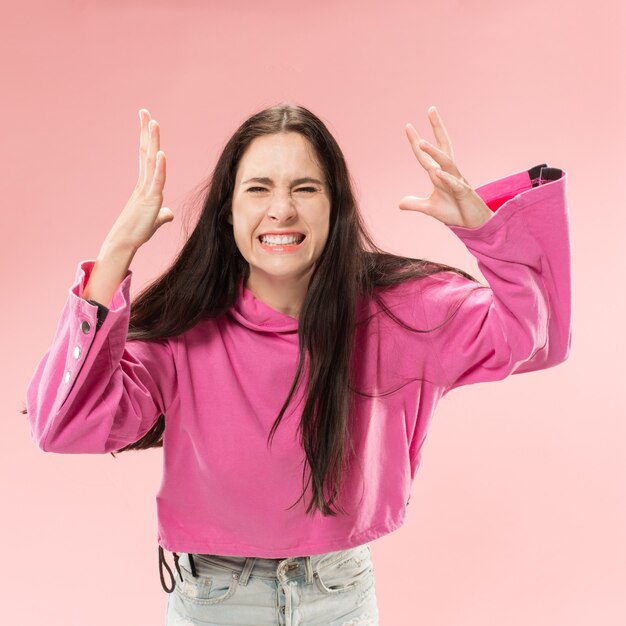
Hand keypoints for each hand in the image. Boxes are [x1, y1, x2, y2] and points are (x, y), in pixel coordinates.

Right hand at [103, 109, 173, 252]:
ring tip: (153, 122)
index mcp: (145, 184)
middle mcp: (144, 183)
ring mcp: (147, 190)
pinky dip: (160, 167)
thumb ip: (162, 214)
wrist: (125, 243)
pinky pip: (156, 181)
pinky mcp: (151, 200)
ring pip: (151, 161)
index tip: (147, 120)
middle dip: (146, 131)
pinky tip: (162, 153)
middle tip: (145, 111)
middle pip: (146, 152)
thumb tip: (169, 213)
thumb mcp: (154, 220)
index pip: (147, 156)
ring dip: (152, 142)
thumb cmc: (137, 231)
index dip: (147, 138)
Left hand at [399, 106, 492, 228]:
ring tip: (421, 143)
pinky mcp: (464, 194)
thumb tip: (400, 203)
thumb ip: (415, 204)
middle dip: (437, 128)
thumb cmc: (454, 212)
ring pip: (446, 163)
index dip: (416, 142)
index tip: (408, 126)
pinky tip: (437, 173)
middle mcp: (449, 173)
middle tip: (431, 109)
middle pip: (444, 146)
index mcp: (440, 174)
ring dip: (434, 153)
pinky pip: (454, 184)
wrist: (472, 224)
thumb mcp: (430, 208)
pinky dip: (446, 179)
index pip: (425, 156)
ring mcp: (457, 182)